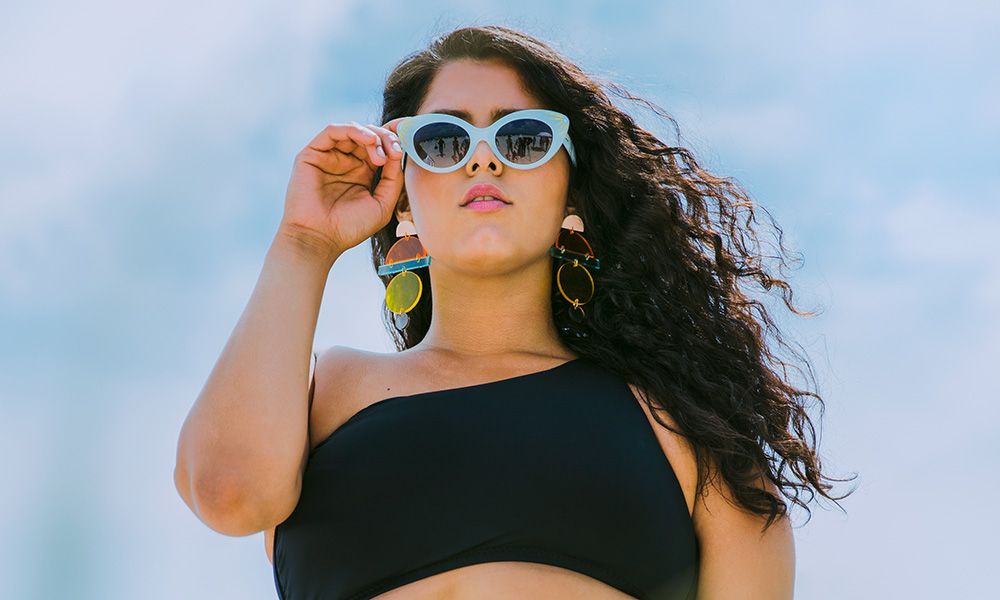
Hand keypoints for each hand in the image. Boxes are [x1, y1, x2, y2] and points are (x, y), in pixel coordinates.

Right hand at [277, 118, 406, 259]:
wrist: (319, 239)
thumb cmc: (349, 228)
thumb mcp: (382, 204)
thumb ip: (393, 179)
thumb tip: (399, 154)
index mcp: (361, 173)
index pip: (379, 148)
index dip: (394, 143)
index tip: (406, 149)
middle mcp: (344, 162)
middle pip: (368, 136)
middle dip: (386, 139)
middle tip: (395, 150)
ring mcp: (328, 157)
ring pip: (352, 130)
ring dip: (372, 135)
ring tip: (381, 152)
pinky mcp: (312, 154)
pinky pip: (332, 131)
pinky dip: (352, 129)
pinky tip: (368, 140)